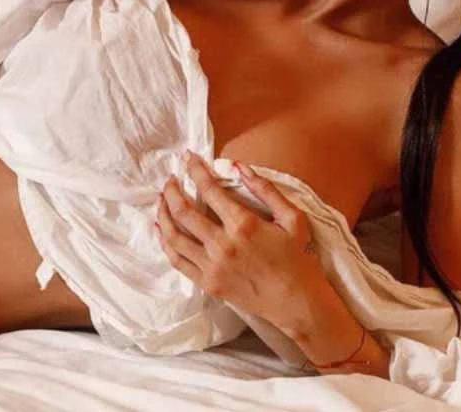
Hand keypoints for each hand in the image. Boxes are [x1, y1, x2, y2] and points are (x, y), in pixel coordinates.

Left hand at [155, 151, 326, 331]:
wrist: (297, 302)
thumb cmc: (298, 258)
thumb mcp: (292, 218)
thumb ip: (265, 189)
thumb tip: (238, 166)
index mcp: (244, 224)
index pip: (208, 189)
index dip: (195, 170)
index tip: (188, 158)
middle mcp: (223, 245)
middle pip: (183, 211)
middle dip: (172, 190)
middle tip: (170, 179)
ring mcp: (212, 266)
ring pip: (174, 236)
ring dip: (164, 214)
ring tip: (162, 200)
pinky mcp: (208, 283)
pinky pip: (177, 261)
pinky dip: (165, 243)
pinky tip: (162, 230)